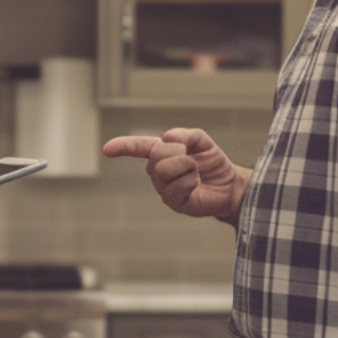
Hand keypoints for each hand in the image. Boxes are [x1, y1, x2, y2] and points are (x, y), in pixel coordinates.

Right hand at [102, 129, 249, 219]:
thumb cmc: (212, 163)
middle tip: (192, 158)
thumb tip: (166, 137)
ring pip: (164, 171)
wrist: (229, 185)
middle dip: (179, 152)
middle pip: (156, 156)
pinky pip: (176, 187)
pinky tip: (196, 184)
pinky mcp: (173, 202)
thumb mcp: (203, 142)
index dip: (123, 146)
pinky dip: (191, 180)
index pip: (139, 147)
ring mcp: (163, 188)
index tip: (107, 149)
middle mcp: (158, 170)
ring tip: (195, 172)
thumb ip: (186, 134)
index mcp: (162, 153)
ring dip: (187, 166)